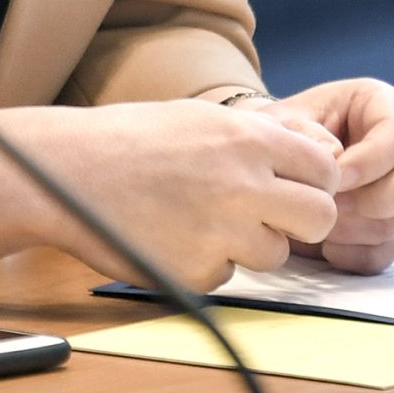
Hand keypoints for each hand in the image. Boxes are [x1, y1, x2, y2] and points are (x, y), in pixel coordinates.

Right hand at [18, 100, 339, 291]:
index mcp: (247, 138)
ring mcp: (220, 232)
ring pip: (275, 253)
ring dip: (252, 243)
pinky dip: (208, 263)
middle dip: (301, 221)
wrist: (67, 171)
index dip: (315, 182)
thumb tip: (326, 152)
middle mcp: (242, 184)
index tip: (294, 186)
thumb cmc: (132, 139)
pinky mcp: (195, 272)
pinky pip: (227, 275)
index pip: (327, 170)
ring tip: (205, 219)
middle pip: (320, 218)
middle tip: (270, 215)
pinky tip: (174, 236)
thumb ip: (267, 136)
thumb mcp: (203, 117)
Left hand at [261, 79, 393, 271]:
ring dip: (355, 228)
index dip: (370, 161)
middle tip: (335, 205)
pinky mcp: (388, 227)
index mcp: (381, 105)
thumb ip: (305, 134)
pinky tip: (325, 243)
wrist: (267, 167)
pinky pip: (386, 252)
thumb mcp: (281, 123)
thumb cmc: (278, 136)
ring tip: (317, 219)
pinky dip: (353, 255)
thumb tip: (336, 159)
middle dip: (380, 198)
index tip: (335, 178)